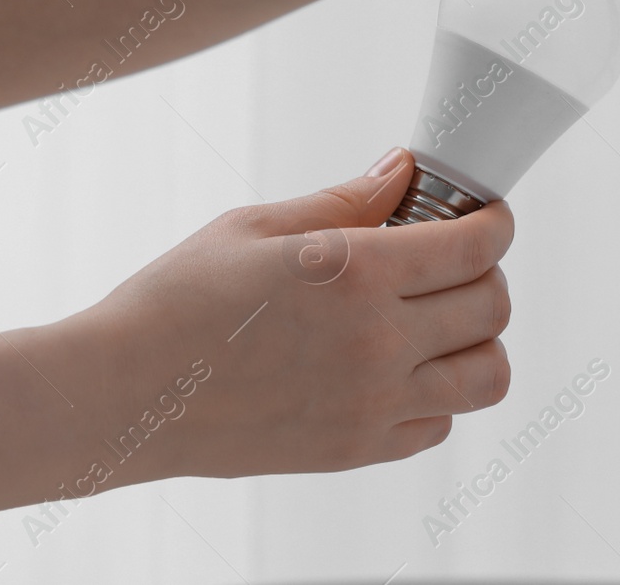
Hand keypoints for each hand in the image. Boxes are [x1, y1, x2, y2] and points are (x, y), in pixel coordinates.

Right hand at [65, 148, 512, 483]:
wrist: (124, 393)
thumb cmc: (177, 301)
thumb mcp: (259, 226)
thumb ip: (347, 199)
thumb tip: (404, 170)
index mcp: (357, 274)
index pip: (478, 246)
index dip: (495, 221)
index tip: (485, 214)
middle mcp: (379, 342)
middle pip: (494, 305)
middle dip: (487, 271)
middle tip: (452, 260)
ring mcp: (373, 404)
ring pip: (488, 375)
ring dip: (478, 339)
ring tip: (438, 319)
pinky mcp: (357, 449)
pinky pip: (440, 424)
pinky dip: (438, 393)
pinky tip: (397, 366)